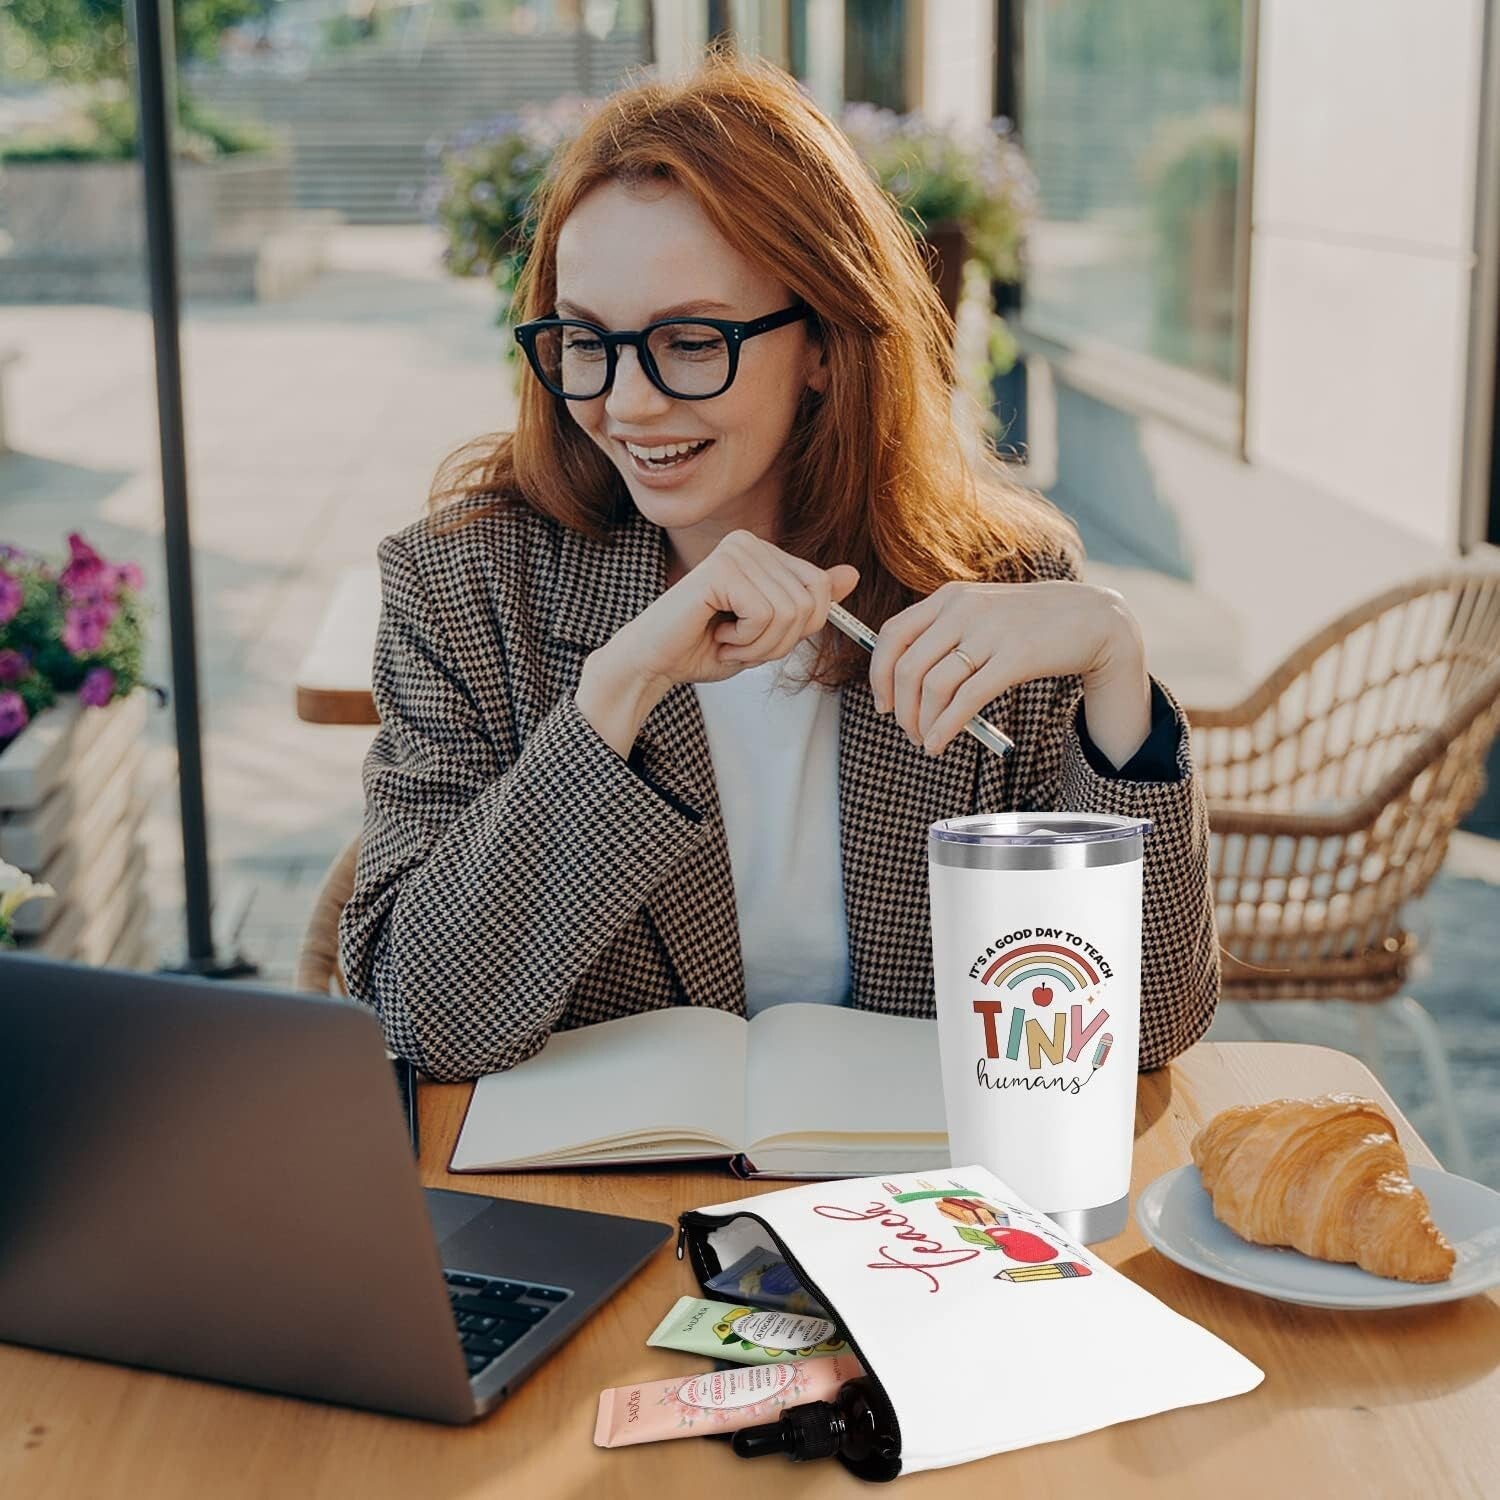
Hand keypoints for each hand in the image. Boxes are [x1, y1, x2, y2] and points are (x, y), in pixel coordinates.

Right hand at [577, 531, 858, 756]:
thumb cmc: (704, 647)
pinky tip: (717, 634)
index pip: (820, 589)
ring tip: (727, 640)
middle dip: (780, 641)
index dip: (800, 629)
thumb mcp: (770, 629)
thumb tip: (853, 574)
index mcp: (764, 552)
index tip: (759, 637)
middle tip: (740, 643)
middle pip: (809, 602)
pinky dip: (746, 640)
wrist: (654, 663)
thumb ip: (809, 601)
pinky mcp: (721, 569)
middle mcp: (750, 542)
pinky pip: (765, 615)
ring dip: (761, 645)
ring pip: (789, 612)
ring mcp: (735, 551)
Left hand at [868, 580, 1148, 761]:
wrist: (1091, 618)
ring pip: (934, 685)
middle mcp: (963, 608)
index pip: (892, 634)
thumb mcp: (981, 616)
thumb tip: (903, 686)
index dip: (878, 674)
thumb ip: (944, 638)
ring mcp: (990, 631)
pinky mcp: (1015, 656)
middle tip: (907, 731)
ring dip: (922, 722)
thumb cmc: (1028, 625)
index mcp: (949, 598)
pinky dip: (945, 727)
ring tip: (926, 741)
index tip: (883, 704)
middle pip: (907, 666)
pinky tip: (939, 743)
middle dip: (901, 708)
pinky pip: (967, 699)